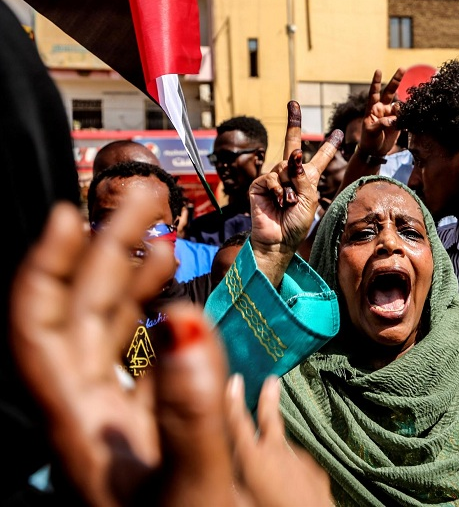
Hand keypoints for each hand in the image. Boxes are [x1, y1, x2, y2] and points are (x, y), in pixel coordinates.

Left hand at [8, 200, 234, 505]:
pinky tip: (173, 300)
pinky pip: (142, 358)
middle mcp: (94, 418)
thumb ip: (191, 412)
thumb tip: (182, 324)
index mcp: (86, 430)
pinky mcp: (152, 428)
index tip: (68, 214)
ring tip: (159, 236)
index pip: (41, 335)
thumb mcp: (198, 489)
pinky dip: (157, 319)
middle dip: (106, 251)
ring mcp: (122, 421)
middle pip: (81, 317)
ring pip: (110, 333)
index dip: (46, 270)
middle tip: (142, 200)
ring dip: (130, 278)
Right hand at [225, 375, 332, 506]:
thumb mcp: (238, 498)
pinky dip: (291, 470)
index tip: (235, 381)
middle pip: (270, 419)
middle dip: (269, 398)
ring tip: (272, 470)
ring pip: (283, 448)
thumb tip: (225, 464)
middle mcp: (277, 453)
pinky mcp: (315, 471)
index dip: (233, 401)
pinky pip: (298, 466)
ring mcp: (299, 460)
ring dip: (276, 449)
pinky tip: (289, 484)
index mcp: (254, 458)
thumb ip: (231, 477)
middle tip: (272, 380)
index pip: (238, 423)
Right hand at [249, 101, 341, 284]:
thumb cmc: (297, 224)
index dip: (329, 146)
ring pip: (284, 167)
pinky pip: (272, 177)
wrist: (280, 240)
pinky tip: (281, 202)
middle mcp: (290, 175)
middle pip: (291, 145)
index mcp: (307, 179)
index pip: (319, 158)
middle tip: (293, 102)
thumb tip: (294, 157)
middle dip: (293, 123)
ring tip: (290, 203)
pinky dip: (279, 189)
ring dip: (291, 185)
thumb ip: (304, 177)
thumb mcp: (309, 199)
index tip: (339, 132)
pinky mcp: (260, 185)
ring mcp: (274, 179)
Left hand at [357, 67, 404, 156]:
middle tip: (402, 68)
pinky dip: (407, 116)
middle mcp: (382, 109)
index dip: (376, 82)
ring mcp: (391, 115)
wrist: (374, 152)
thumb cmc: (369, 141)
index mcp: (372, 109)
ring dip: (401, 109)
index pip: (374, 93)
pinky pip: (404, 116)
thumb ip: (381, 124)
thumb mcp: (371, 132)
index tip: (378, 70)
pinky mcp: (398, 122)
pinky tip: (405, 122)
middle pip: (390, 91)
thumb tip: (392, 119)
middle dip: (396, 80)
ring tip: (395, 122)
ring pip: (399, 105)